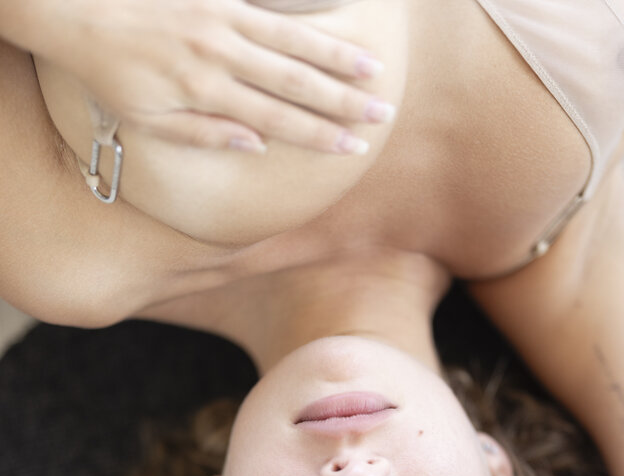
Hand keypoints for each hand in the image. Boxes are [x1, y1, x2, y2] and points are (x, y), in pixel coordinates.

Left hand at [32, 0, 392, 152]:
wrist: (76, 8)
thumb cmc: (110, 72)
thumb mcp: (148, 120)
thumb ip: (205, 135)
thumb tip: (257, 145)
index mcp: (207, 94)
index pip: (278, 121)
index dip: (320, 136)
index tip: (353, 148)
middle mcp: (222, 56)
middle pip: (296, 83)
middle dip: (342, 101)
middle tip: (382, 114)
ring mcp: (221, 19)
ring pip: (291, 41)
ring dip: (335, 57)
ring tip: (372, 70)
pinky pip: (271, 5)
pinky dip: (304, 14)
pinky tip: (334, 18)